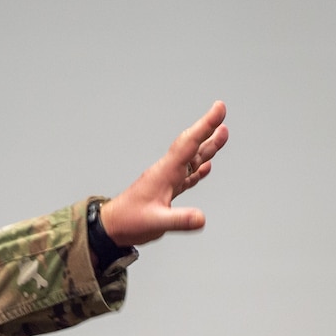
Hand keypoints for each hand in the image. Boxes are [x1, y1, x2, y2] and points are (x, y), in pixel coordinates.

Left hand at [97, 101, 228, 246]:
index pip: (189, 144)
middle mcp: (168, 172)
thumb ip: (179, 220)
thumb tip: (201, 218)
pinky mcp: (167, 192)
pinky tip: (207, 166)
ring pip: (192, 160)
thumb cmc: (129, 220)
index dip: (205, 125)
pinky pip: (188, 176)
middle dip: (208, 130)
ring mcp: (167, 181)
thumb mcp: (155, 222)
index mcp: (165, 173)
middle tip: (222, 115)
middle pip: (192, 147)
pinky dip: (199, 170)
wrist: (113, 226)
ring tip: (222, 135)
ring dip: (207, 147)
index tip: (218, 109)